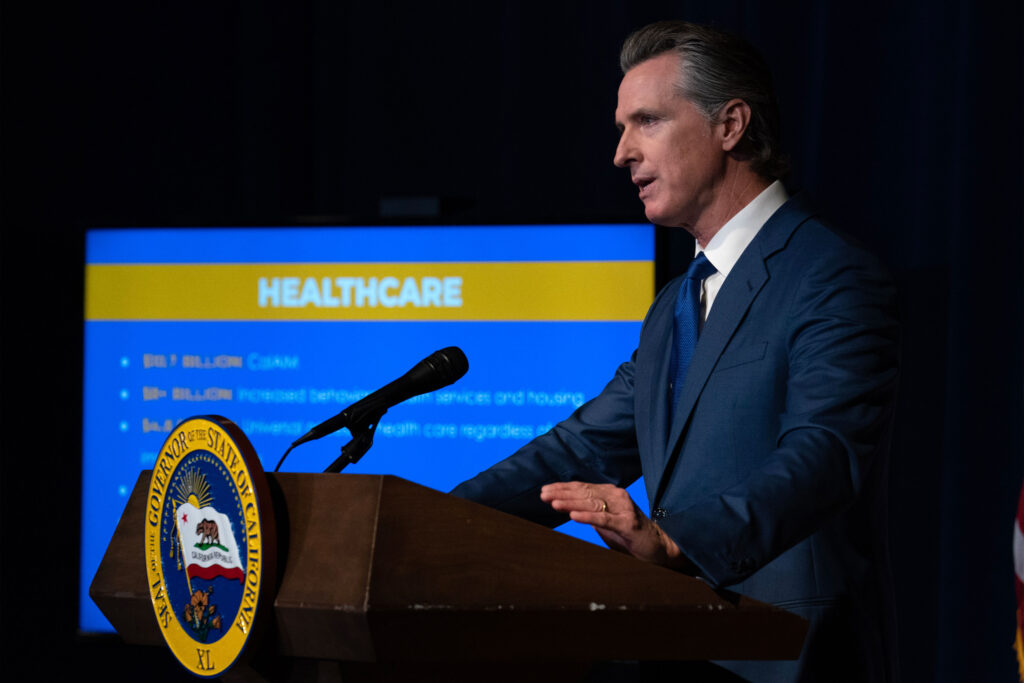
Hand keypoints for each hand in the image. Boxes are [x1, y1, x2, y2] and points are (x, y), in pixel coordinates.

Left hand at [539, 481, 694, 571]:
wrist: (659, 547)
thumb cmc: (629, 535)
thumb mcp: (606, 523)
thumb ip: (591, 512)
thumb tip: (567, 507)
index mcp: (610, 493)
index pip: (582, 487)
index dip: (562, 488)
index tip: (544, 490)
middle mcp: (617, 496)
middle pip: (584, 492)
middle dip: (561, 493)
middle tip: (542, 495)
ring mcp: (623, 508)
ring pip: (591, 503)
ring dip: (570, 503)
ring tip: (553, 503)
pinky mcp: (628, 523)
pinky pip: (604, 519)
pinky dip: (587, 516)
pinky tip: (573, 515)